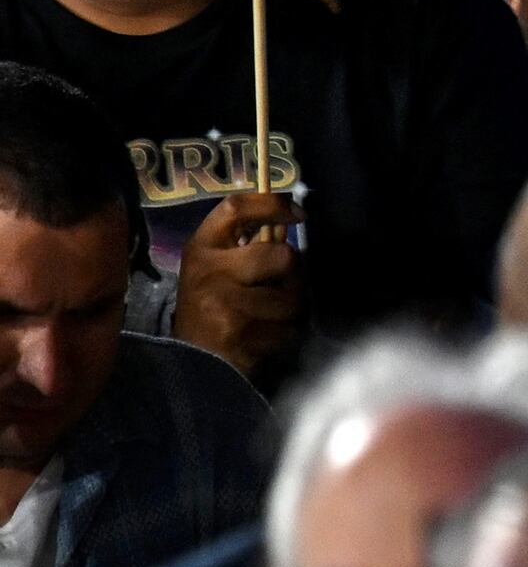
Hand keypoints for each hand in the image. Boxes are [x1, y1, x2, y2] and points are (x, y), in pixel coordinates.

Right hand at [170, 190, 302, 377]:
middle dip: (292, 276)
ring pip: (293, 298)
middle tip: (278, 288)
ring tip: (266, 318)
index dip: (272, 204)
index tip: (297, 214)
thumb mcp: (218, 269)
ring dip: (291, 311)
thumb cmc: (212, 307)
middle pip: (283, 255)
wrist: (190, 362)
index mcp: (201, 249)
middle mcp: (208, 272)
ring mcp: (221, 304)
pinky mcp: (237, 334)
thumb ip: (248, 244)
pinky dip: (285, 336)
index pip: (234, 208)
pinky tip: (262, 339)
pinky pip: (288, 329)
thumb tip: (289, 219)